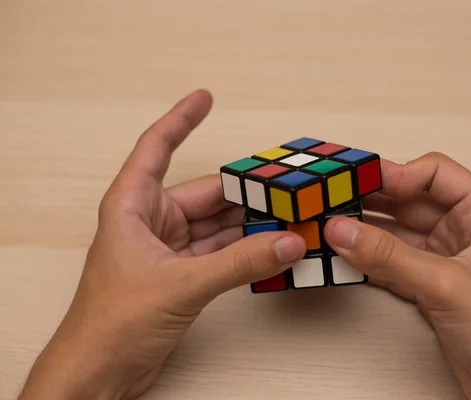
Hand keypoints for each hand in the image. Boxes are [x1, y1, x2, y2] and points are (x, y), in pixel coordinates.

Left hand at [18, 89, 305, 399]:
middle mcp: (150, 221)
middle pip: (205, 193)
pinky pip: (220, 249)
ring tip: (286, 215)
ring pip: (217, 223)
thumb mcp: (181, 285)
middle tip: (282, 184)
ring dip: (249, 223)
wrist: (100, 372)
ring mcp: (168, 248)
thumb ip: (239, 262)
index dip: (181, 120)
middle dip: (244, 190)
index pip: (157, 148)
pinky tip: (270, 245)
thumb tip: (285, 241)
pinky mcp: (182, 273)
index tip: (204, 98)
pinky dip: (245, 248)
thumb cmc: (111, 324)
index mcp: (132, 206)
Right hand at [324, 153, 470, 399]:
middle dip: (372, 201)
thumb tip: (343, 230)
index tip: (360, 183)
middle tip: (334, 201)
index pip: (435, 173)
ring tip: (332, 229)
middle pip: (409, 200)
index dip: (397, 174)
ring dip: (366, 231)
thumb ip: (390, 256)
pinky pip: (391, 260)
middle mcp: (463, 229)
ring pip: (397, 231)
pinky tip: (346, 257)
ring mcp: (444, 256)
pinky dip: (369, 259)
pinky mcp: (429, 283)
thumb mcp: (446, 285)